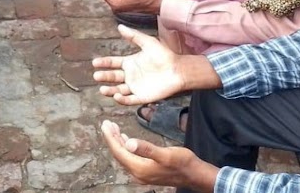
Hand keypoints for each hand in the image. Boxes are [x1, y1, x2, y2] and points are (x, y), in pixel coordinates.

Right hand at [92, 25, 184, 104]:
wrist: (178, 70)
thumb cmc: (164, 55)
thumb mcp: (148, 43)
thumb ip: (134, 36)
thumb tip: (119, 26)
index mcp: (131, 63)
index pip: (113, 63)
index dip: (104, 63)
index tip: (95, 62)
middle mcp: (131, 76)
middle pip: (113, 77)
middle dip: (104, 76)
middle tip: (96, 75)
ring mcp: (136, 87)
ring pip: (118, 90)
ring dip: (110, 90)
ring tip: (102, 89)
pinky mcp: (142, 97)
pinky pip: (129, 100)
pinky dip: (122, 99)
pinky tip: (116, 95)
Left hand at [100, 120, 218, 189]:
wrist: (194, 174)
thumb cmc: (182, 163)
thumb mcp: (165, 154)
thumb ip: (146, 149)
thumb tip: (128, 143)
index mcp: (140, 168)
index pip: (119, 151)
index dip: (111, 137)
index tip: (105, 124)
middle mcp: (138, 173)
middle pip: (119, 154)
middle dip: (112, 138)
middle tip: (106, 123)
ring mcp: (142, 173)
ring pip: (125, 156)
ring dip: (118, 142)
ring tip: (113, 128)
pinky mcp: (146, 171)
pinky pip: (131, 158)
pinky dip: (126, 147)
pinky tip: (126, 139)